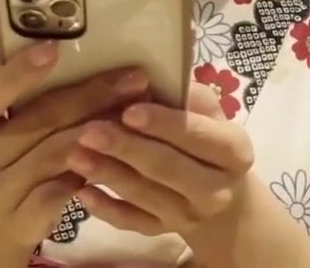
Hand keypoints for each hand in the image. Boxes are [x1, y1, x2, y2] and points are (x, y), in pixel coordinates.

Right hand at [0, 41, 149, 256]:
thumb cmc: (0, 148)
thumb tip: (43, 43)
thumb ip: (6, 83)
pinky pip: (69, 187)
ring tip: (137, 108)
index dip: (21, 71)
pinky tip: (125, 150)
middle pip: (40, 120)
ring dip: (103, 128)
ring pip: (61, 152)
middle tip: (133, 78)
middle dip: (91, 95)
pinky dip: (100, 165)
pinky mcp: (24, 219)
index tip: (54, 47)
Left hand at [65, 82, 252, 236]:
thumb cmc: (207, 140)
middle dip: (127, 148)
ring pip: (145, 196)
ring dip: (108, 174)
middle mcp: (216, 189)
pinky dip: (106, 209)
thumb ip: (184, 97)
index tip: (129, 110)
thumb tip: (145, 78)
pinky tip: (82, 192)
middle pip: (168, 168)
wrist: (223, 199)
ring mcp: (189, 215)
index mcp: (233, 151)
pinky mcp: (164, 232)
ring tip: (76, 154)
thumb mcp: (209, 113)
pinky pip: (132, 223)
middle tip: (89, 130)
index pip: (198, 135)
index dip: (164, 123)